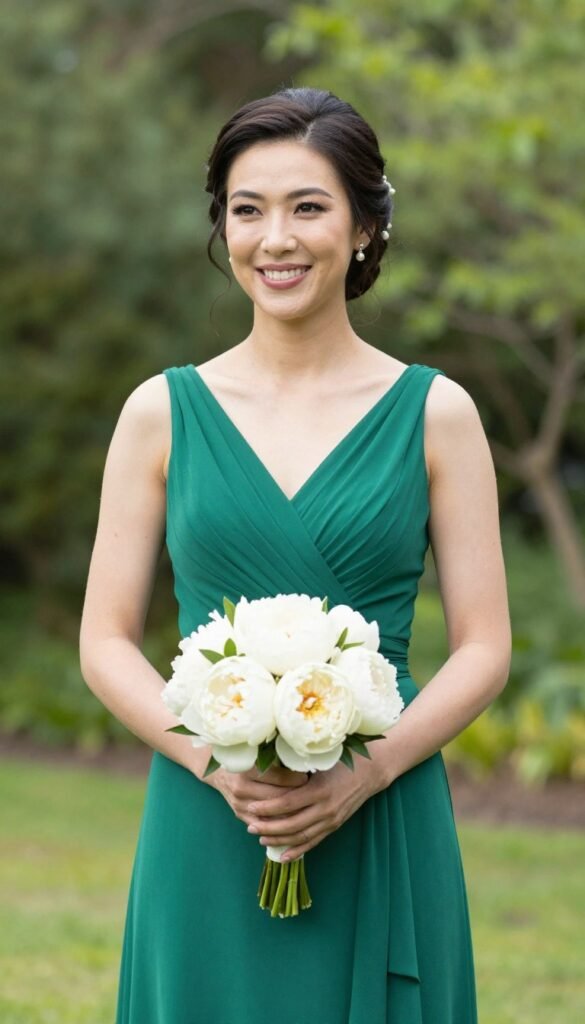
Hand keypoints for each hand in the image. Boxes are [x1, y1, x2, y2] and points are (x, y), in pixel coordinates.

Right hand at [207, 762, 308, 827]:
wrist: (219, 772)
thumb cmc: (243, 759)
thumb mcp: (257, 754)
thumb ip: (276, 759)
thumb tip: (303, 762)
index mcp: (248, 769)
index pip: (279, 778)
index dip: (296, 779)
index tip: (309, 777)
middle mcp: (242, 788)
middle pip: (277, 798)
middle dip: (297, 797)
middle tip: (313, 795)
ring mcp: (240, 804)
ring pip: (272, 814)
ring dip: (290, 812)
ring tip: (306, 808)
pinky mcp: (240, 815)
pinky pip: (264, 824)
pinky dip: (278, 823)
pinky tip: (292, 820)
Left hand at [245, 753, 388, 860]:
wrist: (371, 770)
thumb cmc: (343, 759)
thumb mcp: (321, 761)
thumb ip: (298, 769)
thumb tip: (270, 770)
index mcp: (319, 789)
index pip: (287, 803)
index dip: (268, 808)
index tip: (252, 808)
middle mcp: (325, 808)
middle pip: (291, 824)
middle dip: (269, 827)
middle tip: (250, 827)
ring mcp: (331, 819)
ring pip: (301, 836)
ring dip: (280, 840)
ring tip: (261, 838)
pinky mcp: (335, 825)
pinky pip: (314, 842)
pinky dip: (298, 850)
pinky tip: (283, 855)